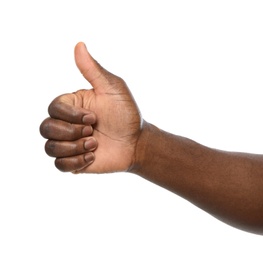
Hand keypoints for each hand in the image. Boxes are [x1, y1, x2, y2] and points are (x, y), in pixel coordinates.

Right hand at [40, 42, 142, 172]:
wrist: (137, 142)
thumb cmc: (126, 113)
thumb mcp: (113, 88)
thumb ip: (94, 70)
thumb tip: (79, 44)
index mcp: (72, 105)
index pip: (53, 108)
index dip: (71, 116)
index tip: (94, 118)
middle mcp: (66, 123)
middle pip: (46, 128)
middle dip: (72, 132)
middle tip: (94, 131)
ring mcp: (68, 143)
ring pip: (50, 148)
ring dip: (75, 147)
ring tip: (95, 144)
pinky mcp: (73, 161)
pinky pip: (59, 166)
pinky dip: (76, 162)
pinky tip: (93, 156)